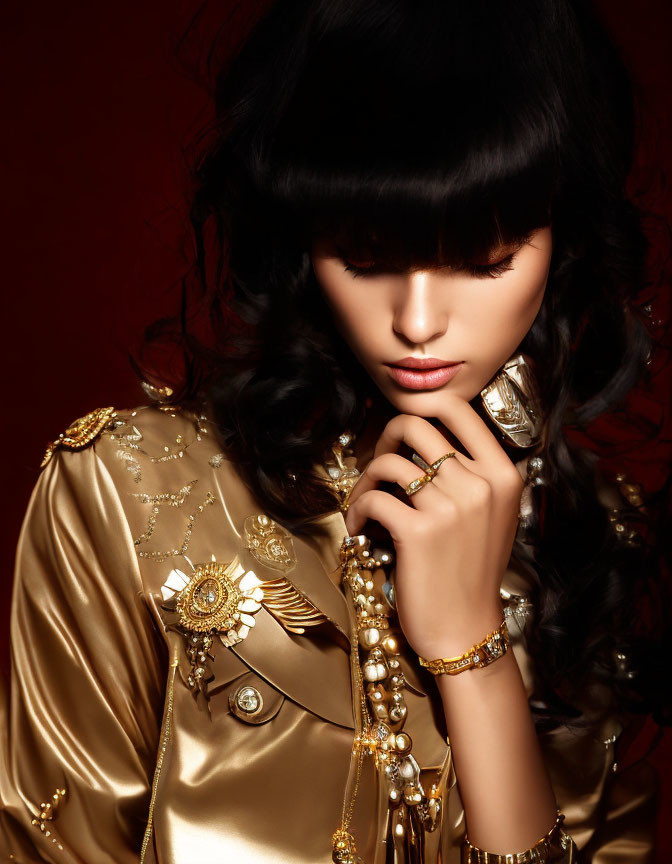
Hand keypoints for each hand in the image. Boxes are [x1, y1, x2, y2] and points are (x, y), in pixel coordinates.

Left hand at [343, 395, 524, 659]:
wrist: (467, 629)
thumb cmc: (472, 572)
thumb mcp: (492, 515)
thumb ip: (472, 474)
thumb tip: (427, 440)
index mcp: (503, 474)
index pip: (458, 409)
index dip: (421, 408)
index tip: (404, 431)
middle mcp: (480, 484)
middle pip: (416, 423)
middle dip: (386, 436)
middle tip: (379, 459)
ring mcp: (450, 506)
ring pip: (389, 462)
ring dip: (366, 479)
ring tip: (365, 502)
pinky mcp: (418, 531)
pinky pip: (373, 498)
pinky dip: (357, 510)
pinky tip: (360, 527)